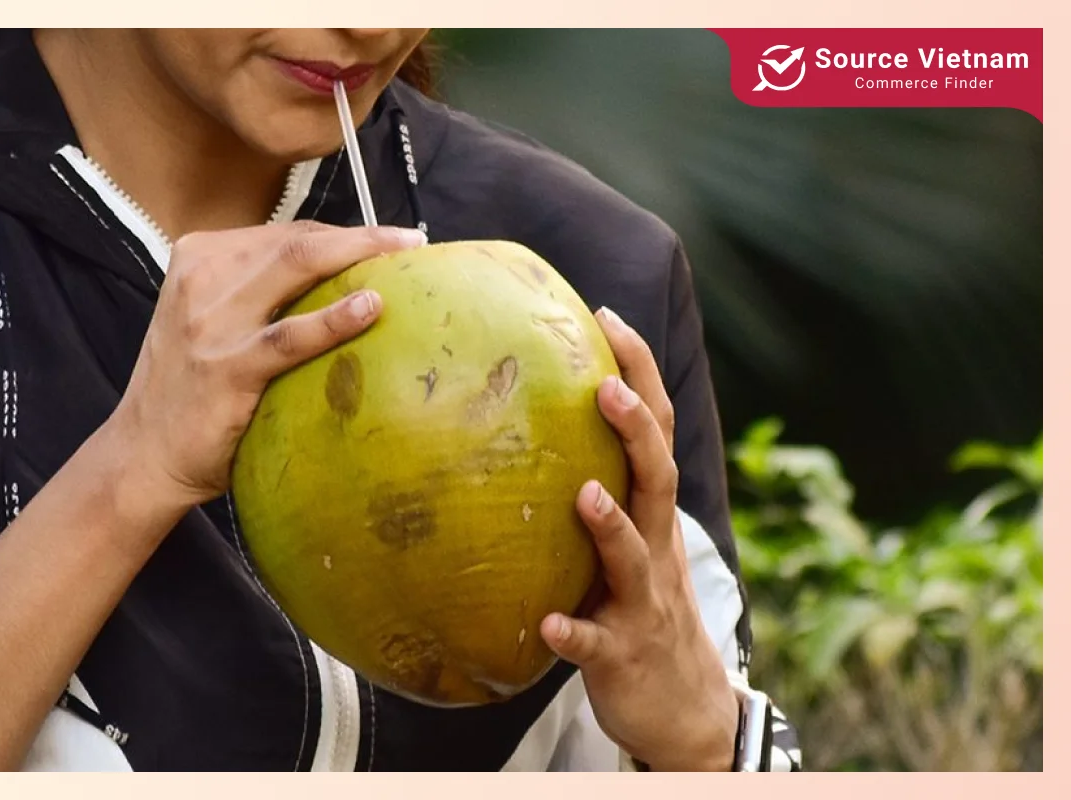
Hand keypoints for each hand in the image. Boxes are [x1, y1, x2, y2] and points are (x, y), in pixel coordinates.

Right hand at [108, 221, 426, 507]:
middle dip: (361, 237)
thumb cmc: (192, 385)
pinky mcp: (226, 369)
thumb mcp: (210, 318)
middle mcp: (201, 280)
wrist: (144, 452)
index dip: (342, 235)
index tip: (386, 241)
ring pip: (296, 268)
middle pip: (297, 243)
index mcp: (198, 257)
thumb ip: (256, 290)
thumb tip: (342, 278)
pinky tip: (370, 308)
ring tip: (404, 259)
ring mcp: (211, 323)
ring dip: (358, 258)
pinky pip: (290, 336)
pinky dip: (334, 318)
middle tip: (409, 240)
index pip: (285, 234)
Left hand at [539, 307, 737, 771]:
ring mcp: (641, 602)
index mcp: (650, 514)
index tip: (605, 316)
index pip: (654, 430)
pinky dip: (573, 632)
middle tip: (604, 388)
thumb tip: (514, 426)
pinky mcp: (622, 655)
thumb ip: (588, 491)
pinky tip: (547, 623)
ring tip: (583, 495)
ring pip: (632, 557)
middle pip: (656, 477)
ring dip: (610, 526)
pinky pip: (594, 643)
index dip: (637, 373)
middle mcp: (655, 548)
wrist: (685, 709)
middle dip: (637, 431)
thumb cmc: (636, 610)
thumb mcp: (623, 546)